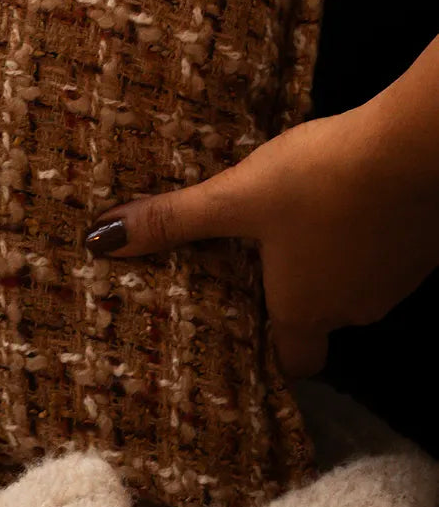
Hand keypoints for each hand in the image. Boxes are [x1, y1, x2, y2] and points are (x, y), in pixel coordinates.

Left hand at [84, 101, 438, 379]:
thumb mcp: (236, 196)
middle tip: (252, 263)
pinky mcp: (422, 245)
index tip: (238, 329)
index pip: (292, 362)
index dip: (268, 351)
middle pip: (318, 319)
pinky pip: (380, 251)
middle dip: (289, 295)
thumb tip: (101, 241)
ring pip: (350, 283)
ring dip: (324, 259)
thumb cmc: (323, 179)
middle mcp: (355, 307)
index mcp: (306, 310)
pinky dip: (358, 232)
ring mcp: (395, 279)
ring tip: (288, 223)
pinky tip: (339, 198)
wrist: (422, 144)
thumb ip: (172, 220)